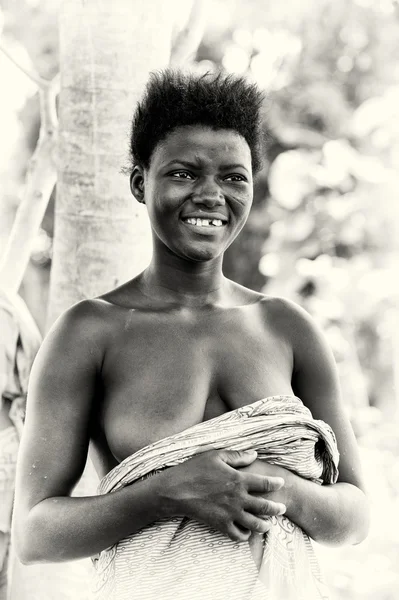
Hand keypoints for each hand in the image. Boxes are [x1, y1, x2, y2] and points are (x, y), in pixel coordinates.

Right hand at [157, 449, 285, 541]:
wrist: (176, 489)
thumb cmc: (195, 469)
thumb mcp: (216, 455)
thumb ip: (237, 456)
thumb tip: (254, 454)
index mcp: (238, 479)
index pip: (265, 483)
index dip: (275, 484)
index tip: (281, 483)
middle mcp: (238, 498)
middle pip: (265, 507)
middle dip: (276, 508)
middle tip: (282, 508)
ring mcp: (230, 513)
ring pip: (255, 524)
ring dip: (265, 525)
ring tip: (268, 524)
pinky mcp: (220, 525)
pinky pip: (238, 535)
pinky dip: (245, 535)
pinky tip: (246, 531)